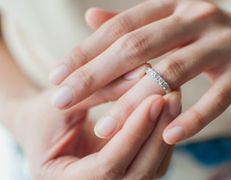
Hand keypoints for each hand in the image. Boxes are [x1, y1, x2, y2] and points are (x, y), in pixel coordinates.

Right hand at [13, 89, 180, 179]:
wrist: (41, 128)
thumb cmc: (43, 115)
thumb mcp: (61, 102)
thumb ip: (98, 89)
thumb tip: (143, 71)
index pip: (108, 165)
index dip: (134, 133)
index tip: (154, 99)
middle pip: (137, 172)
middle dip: (157, 132)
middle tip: (171, 95)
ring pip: (152, 168)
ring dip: (165, 131)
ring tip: (173, 96)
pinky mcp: (127, 171)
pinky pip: (154, 159)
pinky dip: (163, 134)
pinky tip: (168, 108)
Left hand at [49, 0, 230, 143]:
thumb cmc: (208, 34)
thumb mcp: (172, 22)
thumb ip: (133, 23)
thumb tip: (90, 18)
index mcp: (173, 5)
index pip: (121, 27)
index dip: (86, 50)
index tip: (56, 76)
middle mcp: (196, 16)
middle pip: (139, 46)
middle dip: (96, 75)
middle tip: (64, 100)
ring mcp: (222, 43)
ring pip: (172, 72)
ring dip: (135, 103)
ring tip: (104, 130)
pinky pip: (215, 99)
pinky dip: (192, 119)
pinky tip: (167, 138)